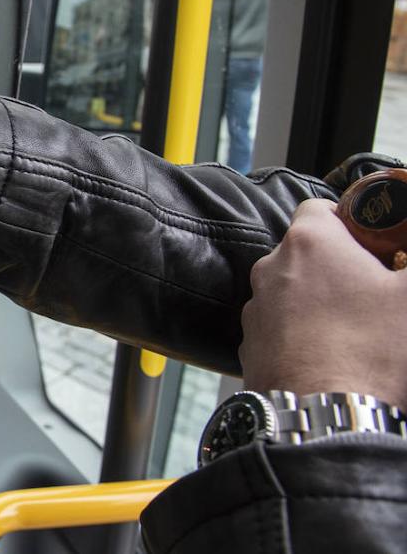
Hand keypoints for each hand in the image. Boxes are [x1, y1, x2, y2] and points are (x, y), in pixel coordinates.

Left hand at [241, 198, 406, 407]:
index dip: (349, 221)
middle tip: (374, 291)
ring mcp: (256, 309)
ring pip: (290, 293)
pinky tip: (331, 356)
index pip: (320, 208)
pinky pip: (279, 329)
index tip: (373, 241)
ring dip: (318, 303)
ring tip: (356, 330)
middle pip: (306, 254)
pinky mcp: (250, 346)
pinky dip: (300, 335)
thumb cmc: (372, 350)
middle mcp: (271, 269)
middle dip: (338, 267)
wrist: (324, 417)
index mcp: (309, 243)